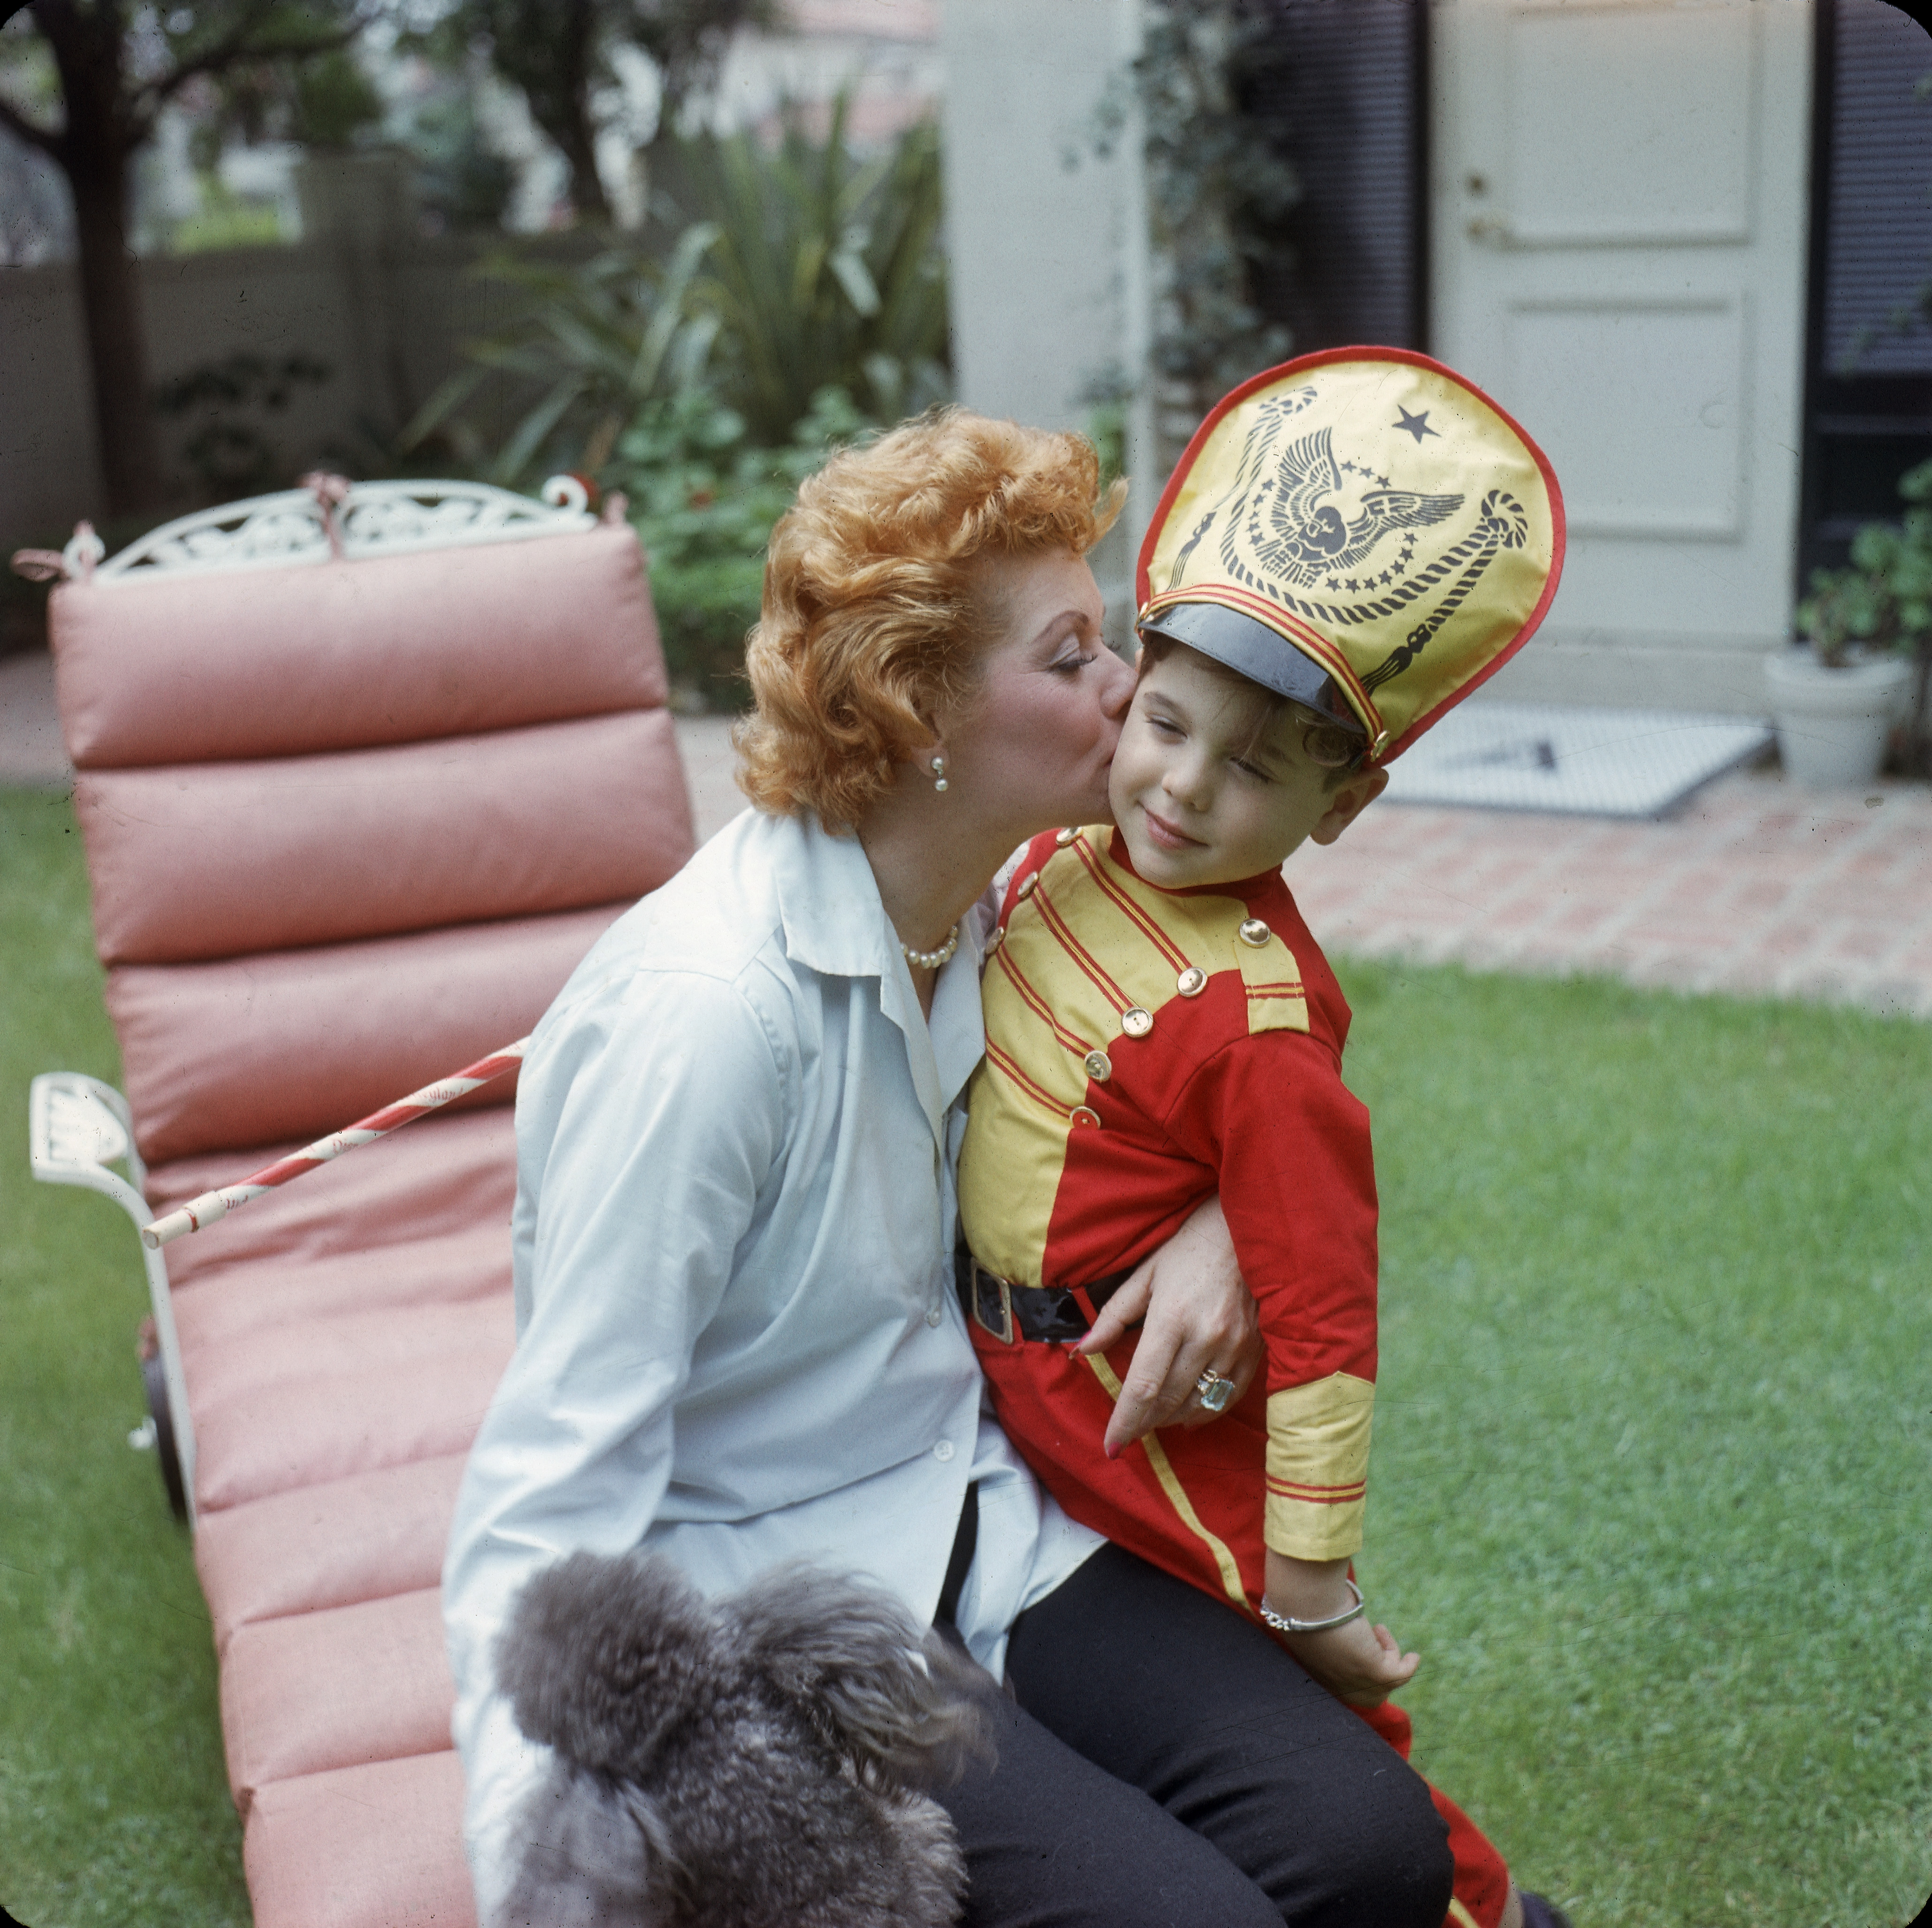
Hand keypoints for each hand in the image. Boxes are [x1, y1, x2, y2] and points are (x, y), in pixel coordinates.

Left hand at [1076, 1194, 1260, 1455]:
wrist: (1249, 1229)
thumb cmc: (1190, 1246)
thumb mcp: (1145, 1273)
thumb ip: (1114, 1316)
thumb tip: (1082, 1351)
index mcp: (1172, 1316)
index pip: (1144, 1385)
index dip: (1125, 1422)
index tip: (1111, 1447)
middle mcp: (1206, 1336)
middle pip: (1169, 1401)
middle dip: (1144, 1424)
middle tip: (1126, 1433)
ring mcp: (1236, 1345)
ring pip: (1199, 1404)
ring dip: (1171, 1419)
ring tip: (1152, 1419)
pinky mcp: (1256, 1349)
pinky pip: (1228, 1395)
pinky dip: (1205, 1411)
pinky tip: (1188, 1414)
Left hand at [1274, 1615, 1419, 1707]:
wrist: (1307, 1608)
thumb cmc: (1303, 1612)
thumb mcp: (1311, 1631)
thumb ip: (1321, 1638)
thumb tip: (1329, 1623)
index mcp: (1321, 1681)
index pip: (1345, 1691)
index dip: (1357, 1680)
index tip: (1365, 1662)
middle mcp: (1341, 1689)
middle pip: (1370, 1694)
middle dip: (1377, 1674)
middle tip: (1374, 1644)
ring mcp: (1360, 1684)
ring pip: (1387, 1678)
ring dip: (1388, 1654)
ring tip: (1378, 1629)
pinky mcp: (1377, 1673)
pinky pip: (1400, 1674)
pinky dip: (1408, 1665)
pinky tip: (1413, 1657)